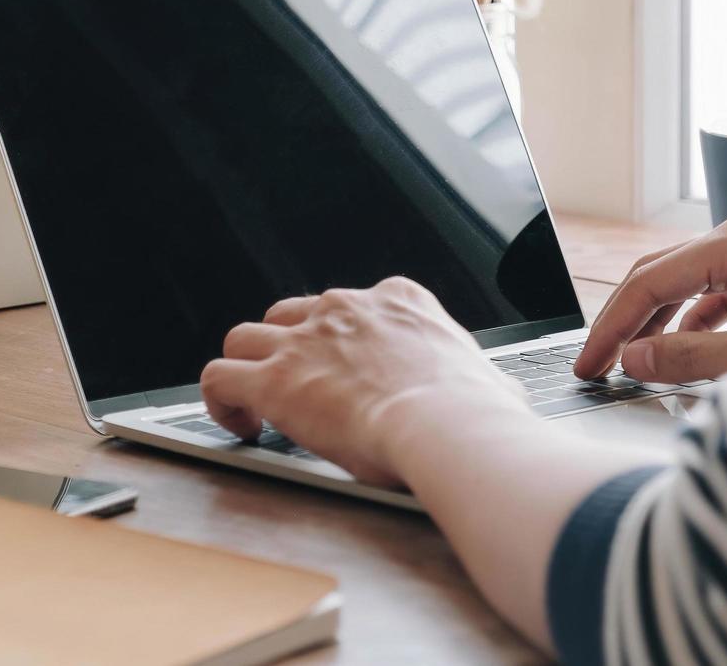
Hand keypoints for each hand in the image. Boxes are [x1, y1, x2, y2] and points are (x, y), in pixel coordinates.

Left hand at [201, 277, 534, 486]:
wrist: (447, 425)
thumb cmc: (474, 412)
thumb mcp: (493, 382)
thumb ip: (490, 385)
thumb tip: (507, 399)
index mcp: (401, 302)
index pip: (357, 306)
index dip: (345, 340)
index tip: (349, 372)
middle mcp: (346, 309)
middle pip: (292, 314)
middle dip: (288, 348)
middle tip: (297, 388)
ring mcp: (305, 341)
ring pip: (244, 337)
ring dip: (244, 368)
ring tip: (252, 404)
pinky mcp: (273, 380)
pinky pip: (219, 376)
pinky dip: (219, 399)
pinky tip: (238, 425)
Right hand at [573, 213, 726, 382]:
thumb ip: (691, 358)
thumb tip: (635, 359)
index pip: (649, 281)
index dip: (611, 327)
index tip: (589, 364)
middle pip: (661, 277)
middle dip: (626, 324)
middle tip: (596, 365)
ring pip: (688, 286)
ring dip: (659, 325)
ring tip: (634, 364)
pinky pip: (718, 295)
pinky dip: (694, 323)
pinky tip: (685, 352)